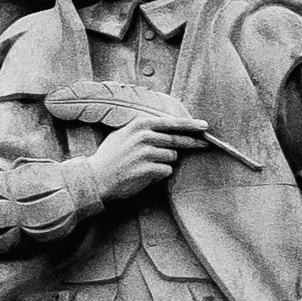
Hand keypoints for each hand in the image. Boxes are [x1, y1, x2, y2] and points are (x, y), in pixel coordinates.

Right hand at [90, 113, 207, 208]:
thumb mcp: (124, 134)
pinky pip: (166, 170)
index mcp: (139, 124)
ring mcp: (146, 153)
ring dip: (166, 162)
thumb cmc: (112, 156)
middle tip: (204, 145)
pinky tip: (145, 174)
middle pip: (177, 140)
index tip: (205, 126)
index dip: (190, 125)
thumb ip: (145, 129)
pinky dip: (159, 173)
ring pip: (172, 157)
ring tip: (148, 165)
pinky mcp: (148, 169)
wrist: (96, 178)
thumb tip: (171, 126)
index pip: (172, 123)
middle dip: (192, 143)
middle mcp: (144, 136)